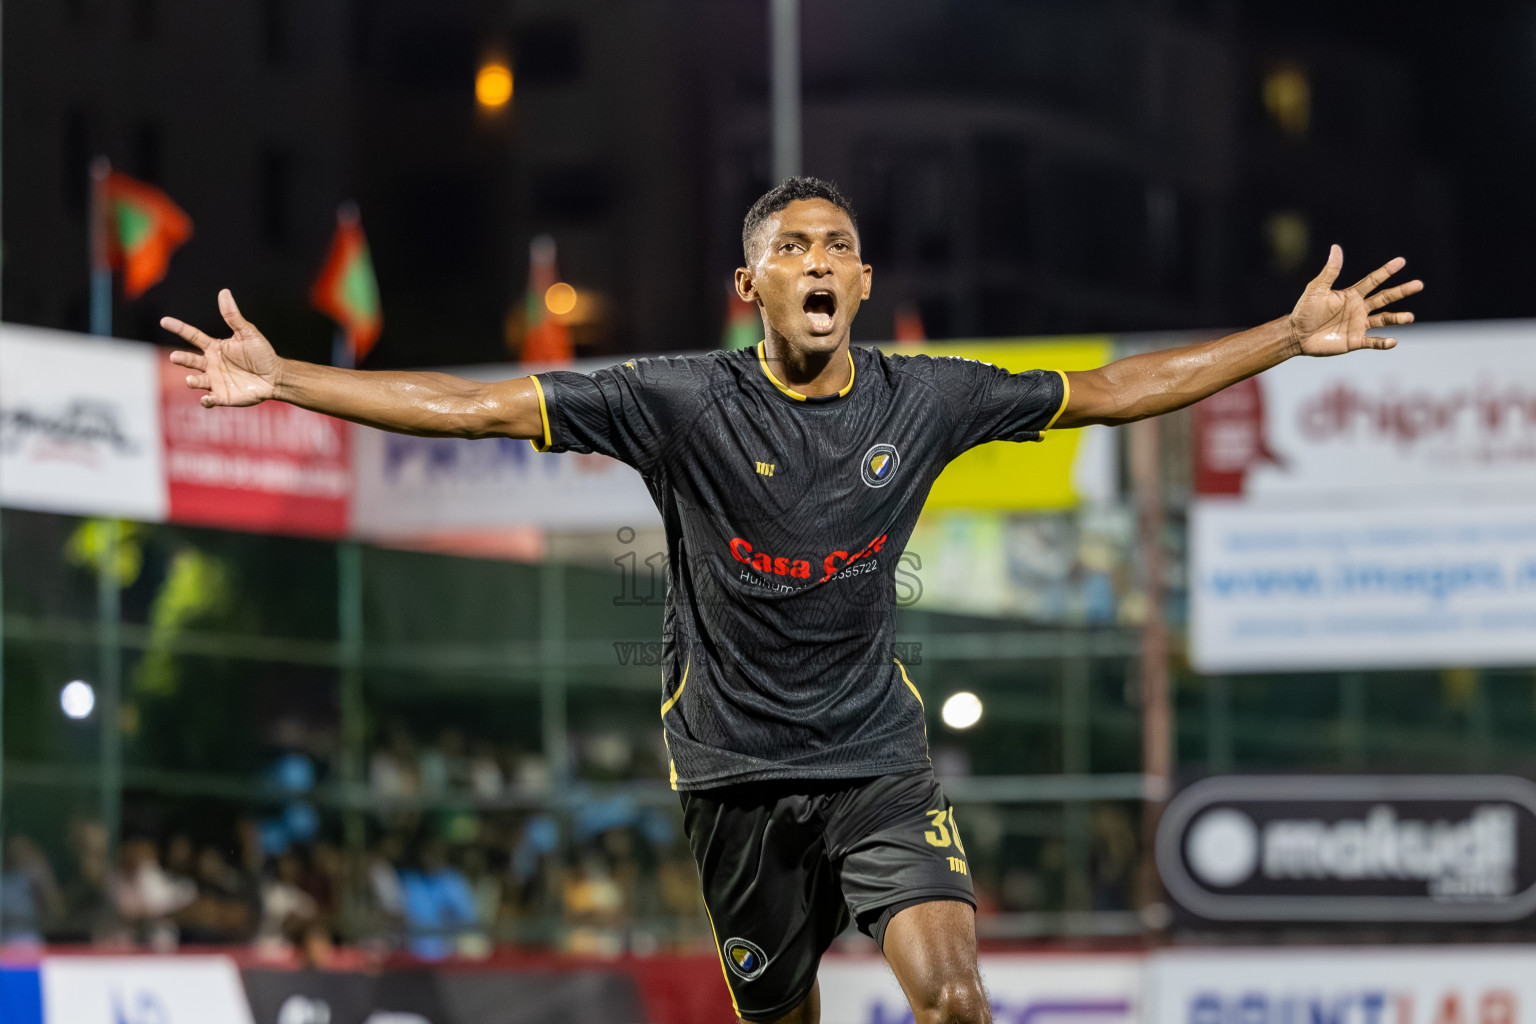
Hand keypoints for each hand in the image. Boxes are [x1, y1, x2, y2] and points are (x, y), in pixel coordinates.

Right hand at [161, 289, 283, 407]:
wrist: (275, 377)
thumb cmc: (262, 354)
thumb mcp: (248, 333)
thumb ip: (233, 316)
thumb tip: (224, 292)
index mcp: (214, 347)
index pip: (192, 336)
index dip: (179, 328)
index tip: (164, 320)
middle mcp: (210, 364)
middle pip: (190, 360)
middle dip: (181, 359)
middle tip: (175, 357)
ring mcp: (215, 380)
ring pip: (197, 381)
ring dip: (192, 381)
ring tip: (190, 380)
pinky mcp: (222, 396)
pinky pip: (209, 400)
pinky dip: (206, 401)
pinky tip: (207, 399)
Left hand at [1288, 245, 1422, 356]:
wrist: (1296, 334)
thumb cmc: (1304, 310)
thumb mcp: (1316, 289)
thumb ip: (1330, 271)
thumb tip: (1336, 248)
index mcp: (1351, 295)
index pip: (1373, 281)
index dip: (1386, 271)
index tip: (1401, 261)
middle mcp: (1359, 308)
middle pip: (1385, 298)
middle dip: (1401, 291)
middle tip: (1419, 284)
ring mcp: (1358, 325)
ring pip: (1383, 320)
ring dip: (1397, 318)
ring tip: (1410, 317)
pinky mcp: (1354, 341)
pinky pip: (1372, 342)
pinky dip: (1383, 343)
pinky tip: (1393, 341)